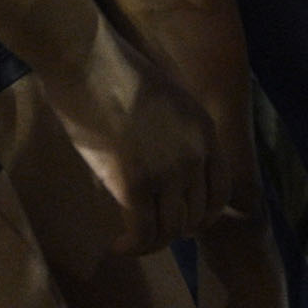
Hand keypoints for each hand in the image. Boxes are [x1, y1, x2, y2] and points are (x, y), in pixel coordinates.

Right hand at [31, 18, 226, 253]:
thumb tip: (161, 156)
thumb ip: (174, 128)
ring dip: (152, 242)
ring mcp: (169, 172)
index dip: (204, 214)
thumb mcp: (165, 95)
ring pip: (171, 229)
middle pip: (196, 215)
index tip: (184, 222)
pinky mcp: (136, 185)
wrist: (87, 60)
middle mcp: (196, 155)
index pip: (221, 190)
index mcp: (206, 131)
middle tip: (150, 233)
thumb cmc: (113, 67)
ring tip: (131, 242)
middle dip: (175, 230)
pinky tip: (118, 246)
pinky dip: (133, 247)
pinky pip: (143, 233)